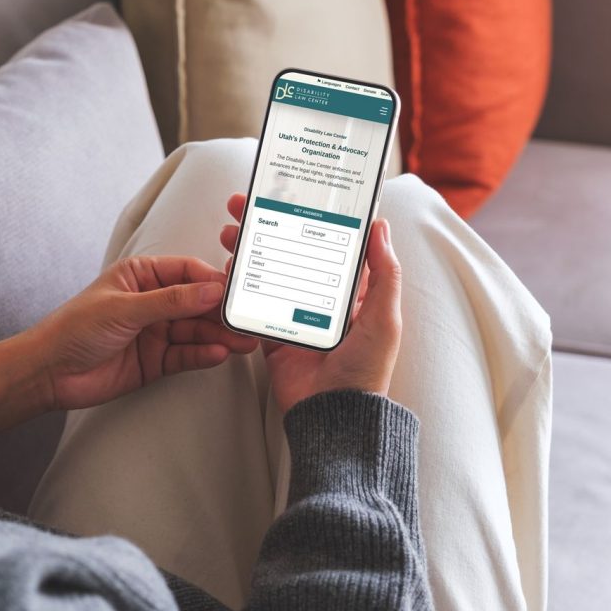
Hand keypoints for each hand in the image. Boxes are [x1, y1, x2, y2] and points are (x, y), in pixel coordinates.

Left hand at [0, 255, 257, 430]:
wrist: (49, 373)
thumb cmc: (74, 329)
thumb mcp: (124, 308)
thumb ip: (170, 301)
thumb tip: (210, 289)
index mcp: (141, 277)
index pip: (186, 272)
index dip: (212, 280)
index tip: (235, 289)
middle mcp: (152, 303)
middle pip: (197, 304)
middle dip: (221, 312)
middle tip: (247, 320)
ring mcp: (155, 332)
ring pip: (196, 331)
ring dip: (219, 336)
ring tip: (243, 342)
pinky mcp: (156, 361)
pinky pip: (186, 355)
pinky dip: (202, 355)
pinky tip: (218, 354)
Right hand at [221, 194, 401, 413]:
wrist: (333, 415)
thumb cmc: (366, 369)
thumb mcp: (384, 317)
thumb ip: (383, 273)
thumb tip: (380, 226)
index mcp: (350, 293)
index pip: (326, 244)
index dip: (306, 219)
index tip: (286, 196)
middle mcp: (319, 300)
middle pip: (289, 253)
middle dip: (265, 227)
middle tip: (243, 207)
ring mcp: (293, 316)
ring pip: (266, 273)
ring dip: (247, 250)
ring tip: (228, 234)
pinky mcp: (272, 336)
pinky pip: (251, 307)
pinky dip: (236, 288)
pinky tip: (226, 270)